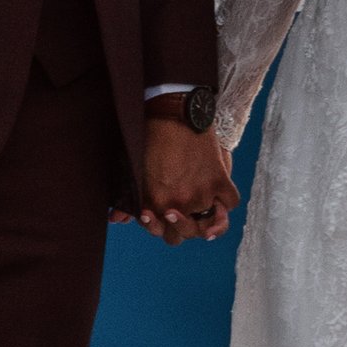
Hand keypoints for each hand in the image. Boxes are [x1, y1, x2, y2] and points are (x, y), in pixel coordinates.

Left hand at [130, 120, 236, 243]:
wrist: (173, 111)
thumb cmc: (150, 137)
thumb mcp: (134, 171)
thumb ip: (128, 199)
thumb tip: (116, 220)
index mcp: (156, 203)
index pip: (164, 233)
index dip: (164, 227)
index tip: (164, 214)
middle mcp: (179, 204)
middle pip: (185, 235)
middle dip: (182, 226)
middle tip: (181, 211)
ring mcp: (201, 194)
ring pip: (210, 223)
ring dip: (206, 215)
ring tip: (201, 201)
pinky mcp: (219, 180)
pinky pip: (230, 203)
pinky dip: (226, 201)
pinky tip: (218, 196)